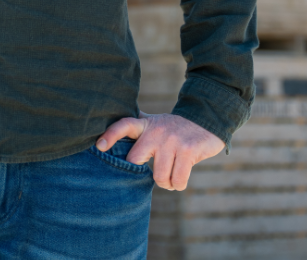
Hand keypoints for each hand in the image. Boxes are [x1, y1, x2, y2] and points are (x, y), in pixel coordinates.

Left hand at [97, 113, 223, 190]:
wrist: (206, 120)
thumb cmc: (175, 128)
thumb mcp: (154, 123)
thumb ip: (137, 128)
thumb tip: (110, 138)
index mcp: (145, 125)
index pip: (123, 125)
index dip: (110, 135)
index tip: (99, 146)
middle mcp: (156, 131)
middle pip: (135, 161)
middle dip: (142, 175)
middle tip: (153, 174)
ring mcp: (172, 141)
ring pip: (159, 177)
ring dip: (166, 183)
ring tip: (170, 178)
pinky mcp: (188, 151)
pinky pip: (177, 180)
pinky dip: (178, 185)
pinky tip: (179, 180)